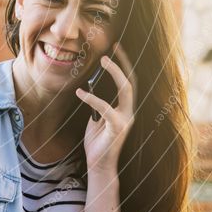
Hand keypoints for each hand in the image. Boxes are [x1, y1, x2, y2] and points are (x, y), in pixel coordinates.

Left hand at [74, 41, 137, 174]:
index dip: (124, 63)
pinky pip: (105, 108)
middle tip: (113, 46)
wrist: (99, 165)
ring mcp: (126, 119)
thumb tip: (89, 85)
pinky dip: (92, 98)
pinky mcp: (117, 128)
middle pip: (132, 80)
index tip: (115, 47)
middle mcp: (129, 111)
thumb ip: (97, 103)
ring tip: (103, 60)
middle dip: (124, 61)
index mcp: (125, 108)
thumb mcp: (96, 117)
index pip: (129, 81)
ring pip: (126, 90)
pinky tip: (79, 92)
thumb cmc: (97, 141)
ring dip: (115, 73)